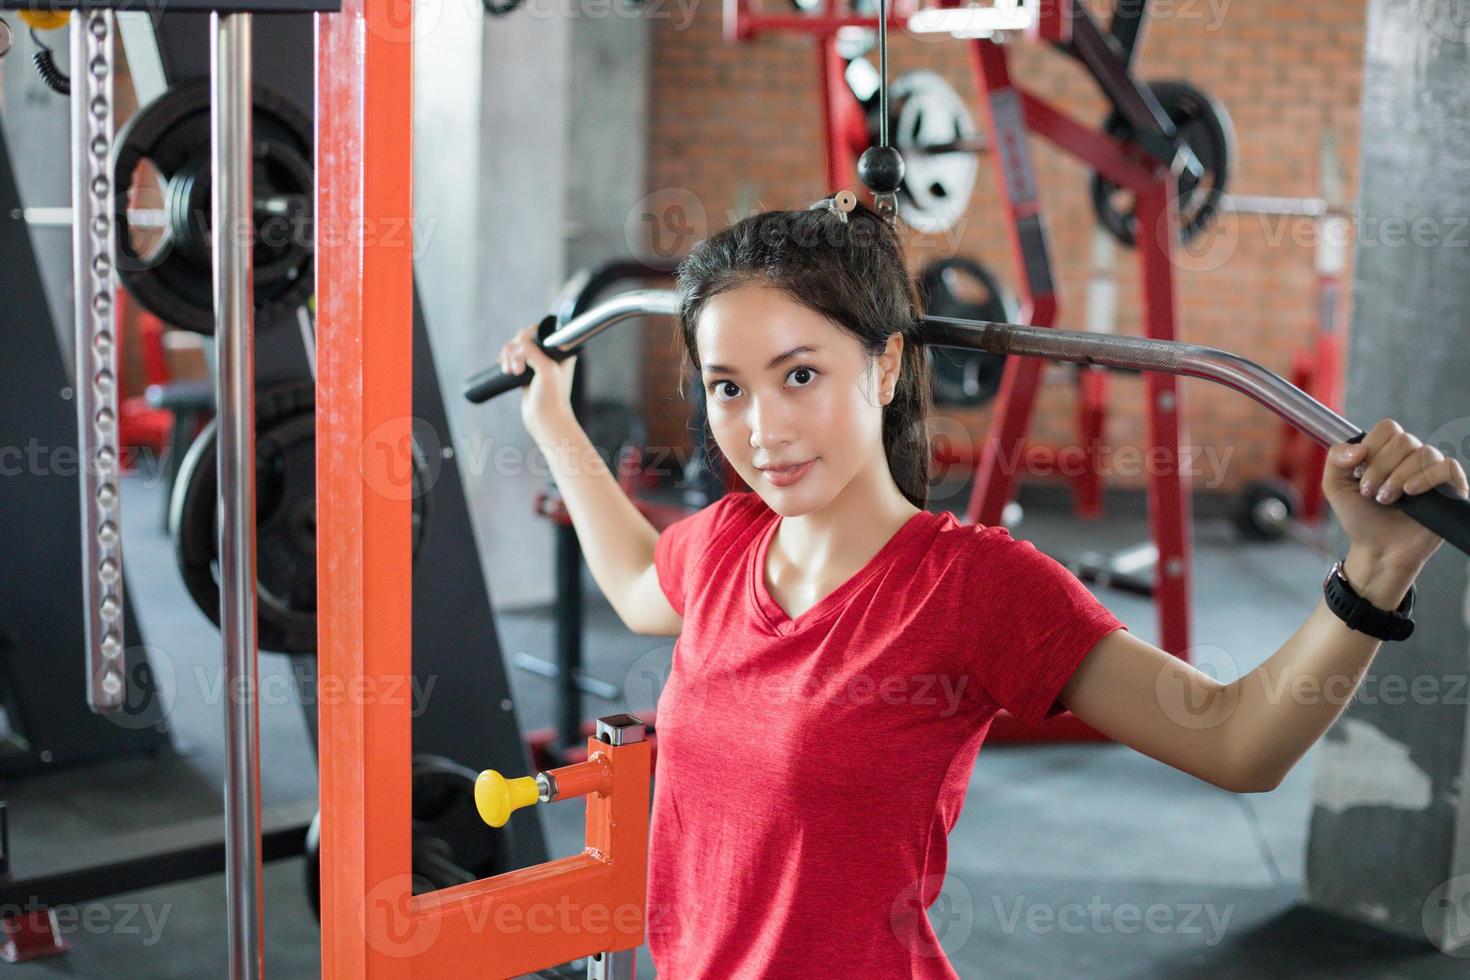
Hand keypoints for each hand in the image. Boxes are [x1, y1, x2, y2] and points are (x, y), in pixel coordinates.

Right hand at [497, 322, 576, 441]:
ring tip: (510, 372)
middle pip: (525, 337)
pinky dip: (506, 360)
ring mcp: (537, 363)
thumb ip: (533, 351)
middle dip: (515, 349)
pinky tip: (504, 368)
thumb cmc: (552, 397)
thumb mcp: (546, 370)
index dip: (527, 335)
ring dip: (509, 356)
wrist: (545, 420)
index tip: (521, 349)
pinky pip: (513, 358)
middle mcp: (550, 354)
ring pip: (516, 347)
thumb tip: (517, 342)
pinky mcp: (526, 371)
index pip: (540, 330)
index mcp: (560, 350)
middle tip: (516, 369)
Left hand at [1325, 418, 1468, 568]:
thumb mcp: (1335, 486)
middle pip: (1404, 439)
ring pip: (1424, 453)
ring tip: (1386, 499)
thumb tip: (1358, 447)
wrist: (1378, 549)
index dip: (1372, 447)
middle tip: (1370, 491)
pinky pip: (1447, 467)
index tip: (1358, 472)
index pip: (1388, 428)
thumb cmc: (1360, 518)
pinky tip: (1410, 493)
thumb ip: (1336, 458)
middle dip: (1380, 467)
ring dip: (1398, 477)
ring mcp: (1432, 471)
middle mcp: (1412, 458)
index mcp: (1387, 451)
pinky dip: (1425, 478)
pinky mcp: (1451, 487)